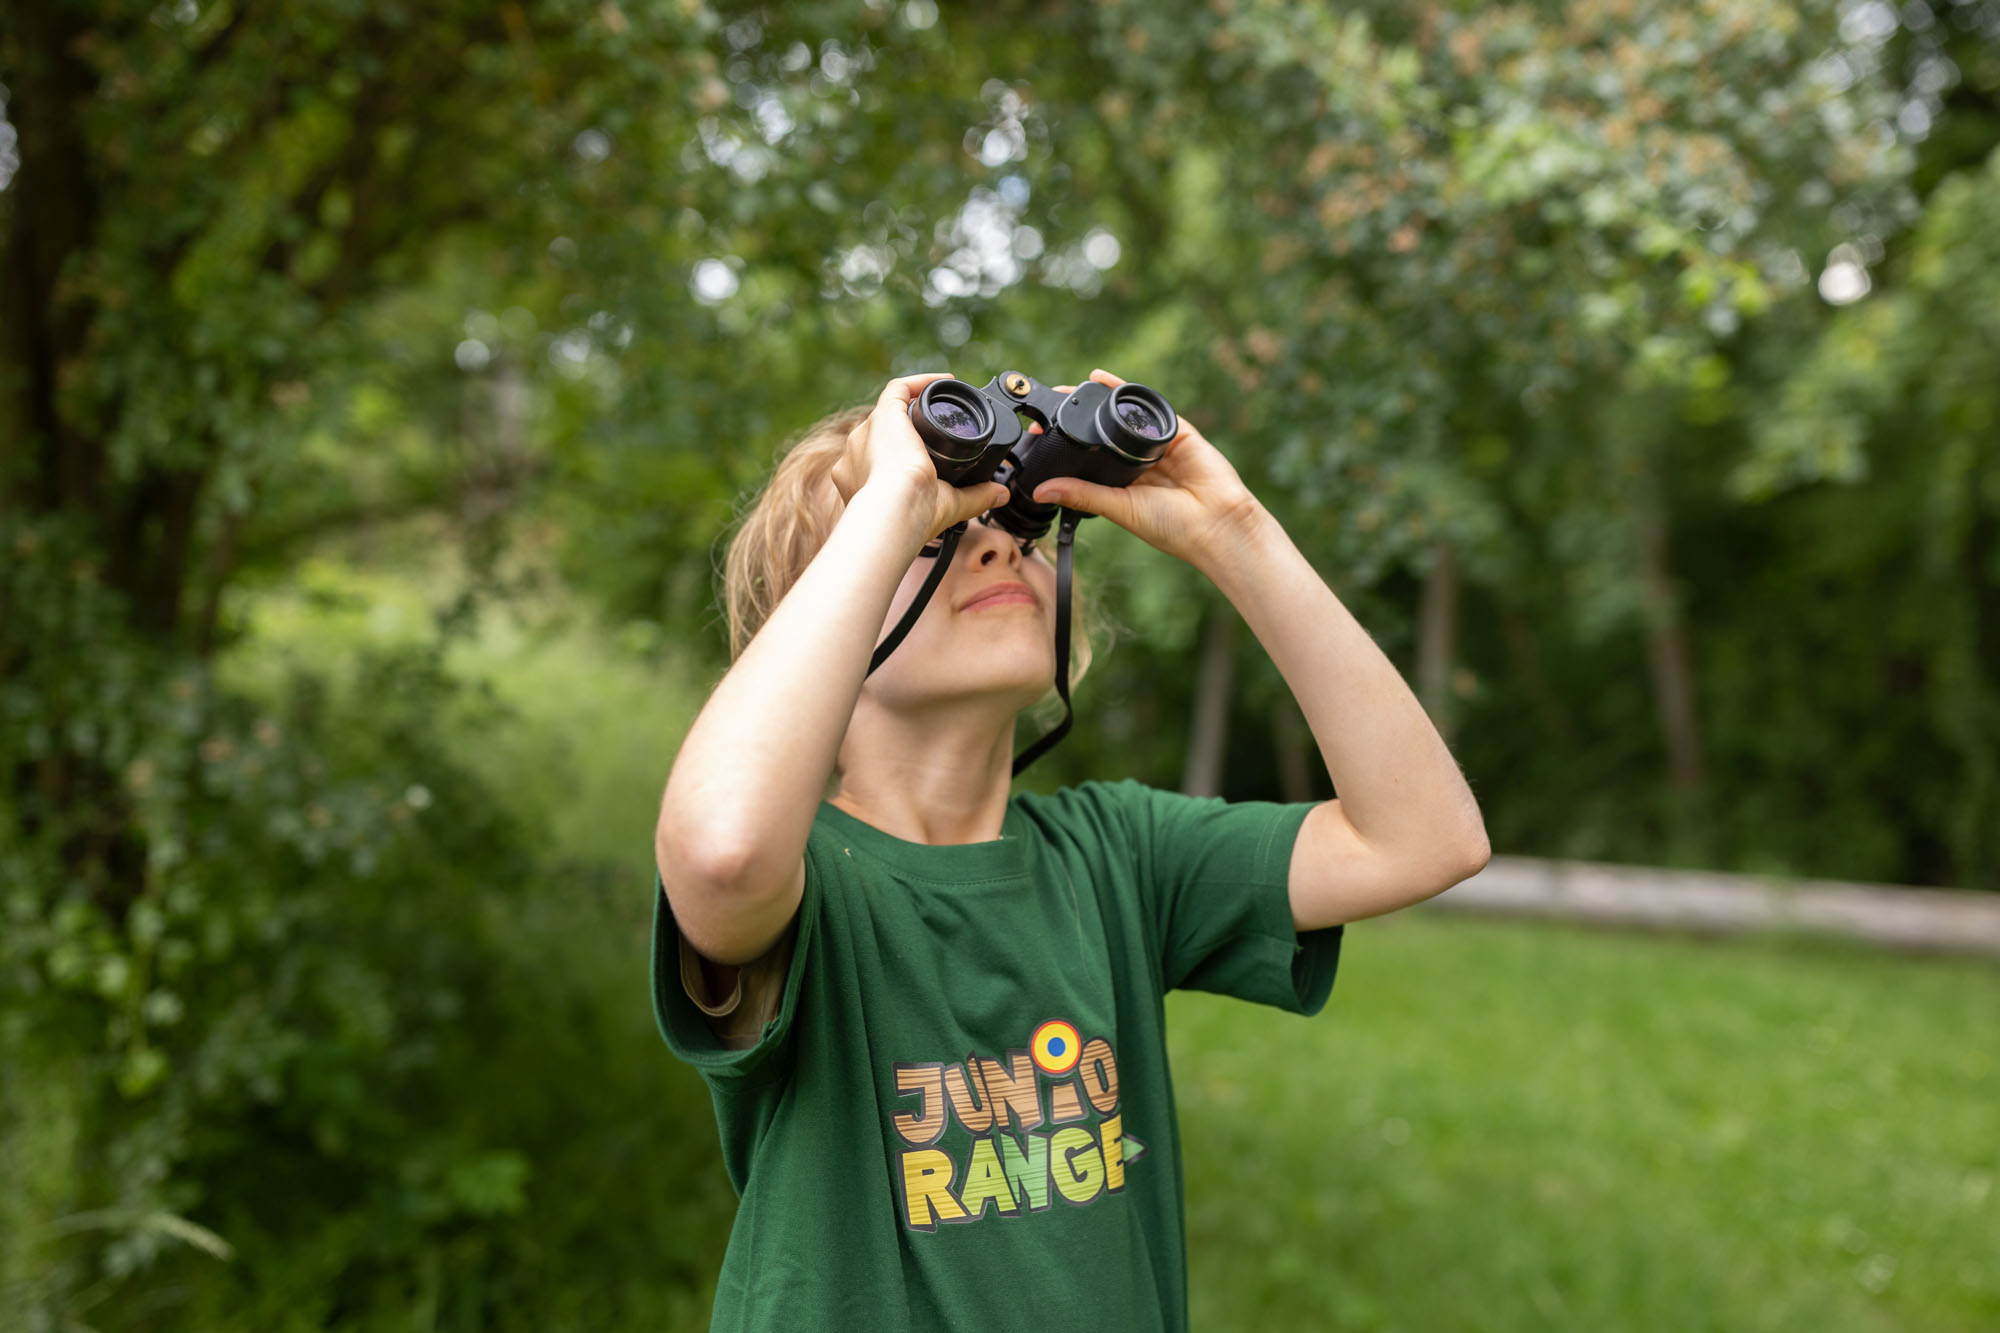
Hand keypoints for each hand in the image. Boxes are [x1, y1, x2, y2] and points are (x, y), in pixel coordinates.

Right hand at [830, 373, 1009, 547]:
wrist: (897, 507)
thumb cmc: (912, 516)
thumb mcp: (948, 506)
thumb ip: (974, 498)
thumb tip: (1001, 495)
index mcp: (864, 479)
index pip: (881, 458)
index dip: (902, 451)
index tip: (927, 452)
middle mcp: (858, 455)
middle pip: (883, 434)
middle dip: (909, 430)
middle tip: (938, 430)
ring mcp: (867, 435)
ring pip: (890, 411)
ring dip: (916, 402)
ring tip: (944, 402)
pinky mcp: (882, 416)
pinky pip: (898, 388)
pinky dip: (921, 382)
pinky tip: (944, 381)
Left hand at [1029, 369, 1264, 564]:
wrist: (1217, 523)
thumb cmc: (1173, 527)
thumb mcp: (1119, 509)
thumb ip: (1082, 495)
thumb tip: (1041, 491)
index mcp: (1123, 484)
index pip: (1088, 458)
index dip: (1065, 445)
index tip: (1037, 435)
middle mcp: (1138, 463)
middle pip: (1103, 433)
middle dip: (1077, 419)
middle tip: (1048, 407)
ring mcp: (1157, 445)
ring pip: (1121, 416)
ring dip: (1096, 401)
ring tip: (1068, 389)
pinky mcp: (1176, 431)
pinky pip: (1145, 405)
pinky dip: (1122, 389)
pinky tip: (1101, 379)